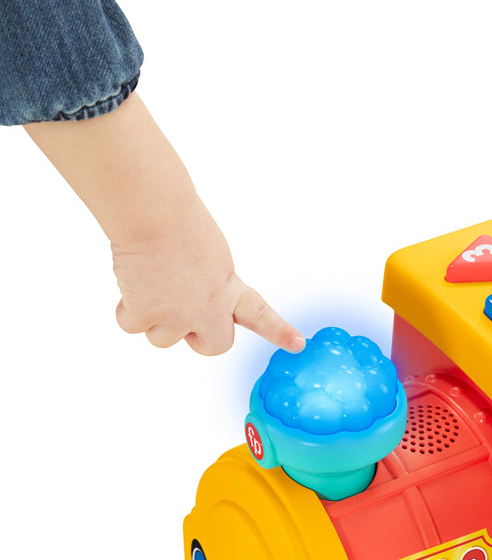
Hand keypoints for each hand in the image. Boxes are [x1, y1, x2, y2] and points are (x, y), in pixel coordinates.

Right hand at [25, 94, 303, 354]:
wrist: (154, 212)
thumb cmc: (178, 223)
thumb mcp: (210, 257)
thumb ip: (209, 286)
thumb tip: (186, 305)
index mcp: (229, 288)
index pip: (260, 314)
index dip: (279, 332)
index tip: (298, 344)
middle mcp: (209, 308)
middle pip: (212, 347)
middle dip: (196, 337)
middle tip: (181, 313)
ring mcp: (178, 315)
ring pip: (162, 339)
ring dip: (153, 318)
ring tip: (151, 282)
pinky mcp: (146, 315)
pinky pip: (131, 325)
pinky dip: (126, 308)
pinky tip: (132, 281)